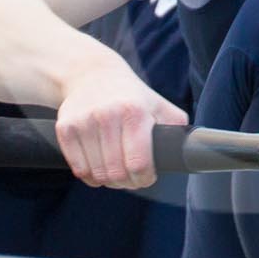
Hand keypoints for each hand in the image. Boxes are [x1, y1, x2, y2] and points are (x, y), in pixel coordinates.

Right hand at [54, 56, 186, 188]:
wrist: (92, 75)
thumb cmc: (132, 97)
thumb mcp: (159, 106)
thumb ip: (177, 131)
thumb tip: (193, 154)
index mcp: (134, 112)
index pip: (139, 164)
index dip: (144, 178)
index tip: (145, 176)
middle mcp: (107, 115)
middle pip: (116, 173)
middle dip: (126, 182)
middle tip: (130, 177)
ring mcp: (83, 122)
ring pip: (96, 174)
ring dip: (107, 180)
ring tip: (114, 170)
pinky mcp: (65, 128)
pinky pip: (78, 169)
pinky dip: (89, 175)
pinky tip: (97, 166)